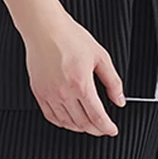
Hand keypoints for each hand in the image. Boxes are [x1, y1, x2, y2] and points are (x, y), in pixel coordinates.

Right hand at [23, 13, 125, 136]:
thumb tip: (119, 99)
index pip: (97, 117)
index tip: (112, 129)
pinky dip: (62, 123)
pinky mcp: (39, 92)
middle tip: (103, 129)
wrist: (44, 28)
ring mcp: (49, 94)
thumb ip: (112, 81)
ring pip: (67, 123)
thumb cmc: (70, 37)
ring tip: (89, 125)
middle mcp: (64, 93)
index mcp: (81, 84)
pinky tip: (69, 120)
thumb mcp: (100, 56)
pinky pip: (51, 116)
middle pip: (83, 123)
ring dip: (80, 128)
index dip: (107, 127)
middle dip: (96, 130)